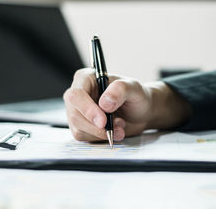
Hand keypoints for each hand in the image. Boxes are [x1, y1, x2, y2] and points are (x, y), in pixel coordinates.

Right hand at [63, 68, 189, 141]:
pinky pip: (84, 137)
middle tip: (118, 127)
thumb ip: (120, 90)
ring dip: (102, 132)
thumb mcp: (134, 88)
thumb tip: (104, 103)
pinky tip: (113, 131)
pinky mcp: (81, 126)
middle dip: (96, 126)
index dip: (87, 109)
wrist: (141, 112)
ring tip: (120, 125)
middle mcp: (79, 94)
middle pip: (75, 114)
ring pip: (79, 128)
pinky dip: (101, 138)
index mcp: (87, 78)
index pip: (76, 94)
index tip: (103, 121)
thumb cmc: (136, 96)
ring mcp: (78, 111)